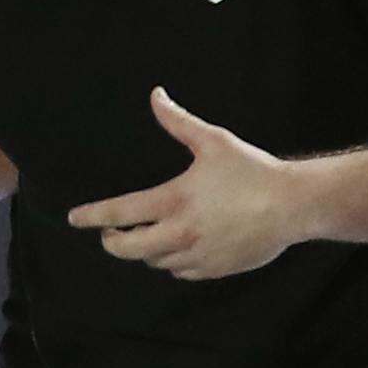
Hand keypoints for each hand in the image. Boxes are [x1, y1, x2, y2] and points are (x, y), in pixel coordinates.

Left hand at [68, 88, 303, 279]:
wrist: (292, 205)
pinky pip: (180, 272)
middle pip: (128, 249)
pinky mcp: (213, 269)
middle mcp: (179, 233)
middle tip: (111, 233)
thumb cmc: (253, 171)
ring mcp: (196, 255)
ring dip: (145, 251)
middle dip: (113, 241)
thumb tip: (156, 96)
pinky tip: (179, 248)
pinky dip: (173, 261)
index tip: (75, 219)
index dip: (92, 216)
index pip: (119, 213)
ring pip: (154, 262)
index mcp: (173, 201)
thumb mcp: (213, 141)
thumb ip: (178, 122)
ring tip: (148, 236)